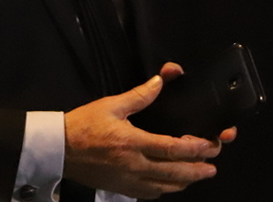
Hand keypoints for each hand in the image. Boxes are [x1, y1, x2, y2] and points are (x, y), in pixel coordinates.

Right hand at [63, 63, 234, 198]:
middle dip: (198, 170)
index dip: (196, 148)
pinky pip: (149, 194)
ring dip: (185, 182)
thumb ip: (139, 95)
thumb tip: (160, 81)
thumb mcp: (111, 105)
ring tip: (198, 175)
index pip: (172, 149)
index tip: (211, 145)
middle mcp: (134, 165)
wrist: (60, 149)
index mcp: (132, 142)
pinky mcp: (121, 189)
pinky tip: (170, 184)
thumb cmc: (84, 125)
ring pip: (164, 187)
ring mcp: (128, 180)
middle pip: (174, 172)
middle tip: (213, 166)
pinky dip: (164, 190)